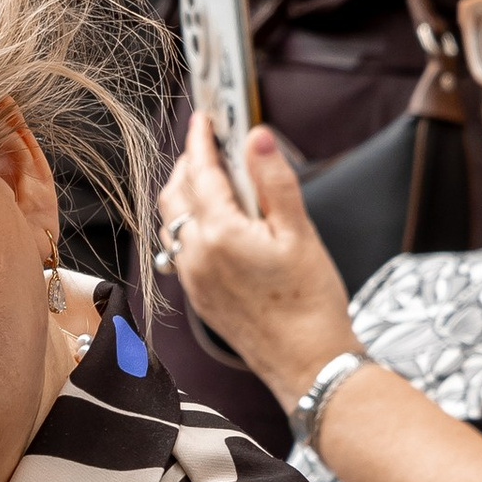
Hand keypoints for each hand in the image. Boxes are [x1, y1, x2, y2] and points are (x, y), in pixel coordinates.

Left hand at [161, 114, 357, 410]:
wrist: (306, 363)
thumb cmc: (309, 303)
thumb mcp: (299, 233)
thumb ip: (274, 181)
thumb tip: (257, 136)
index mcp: (220, 235)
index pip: (201, 172)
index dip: (202, 139)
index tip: (206, 117)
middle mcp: (196, 255)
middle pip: (175, 194)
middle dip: (188, 163)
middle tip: (210, 143)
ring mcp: (193, 277)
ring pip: (171, 222)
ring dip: (184, 193)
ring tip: (210, 177)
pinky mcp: (198, 295)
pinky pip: (179, 247)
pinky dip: (187, 222)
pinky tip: (213, 220)